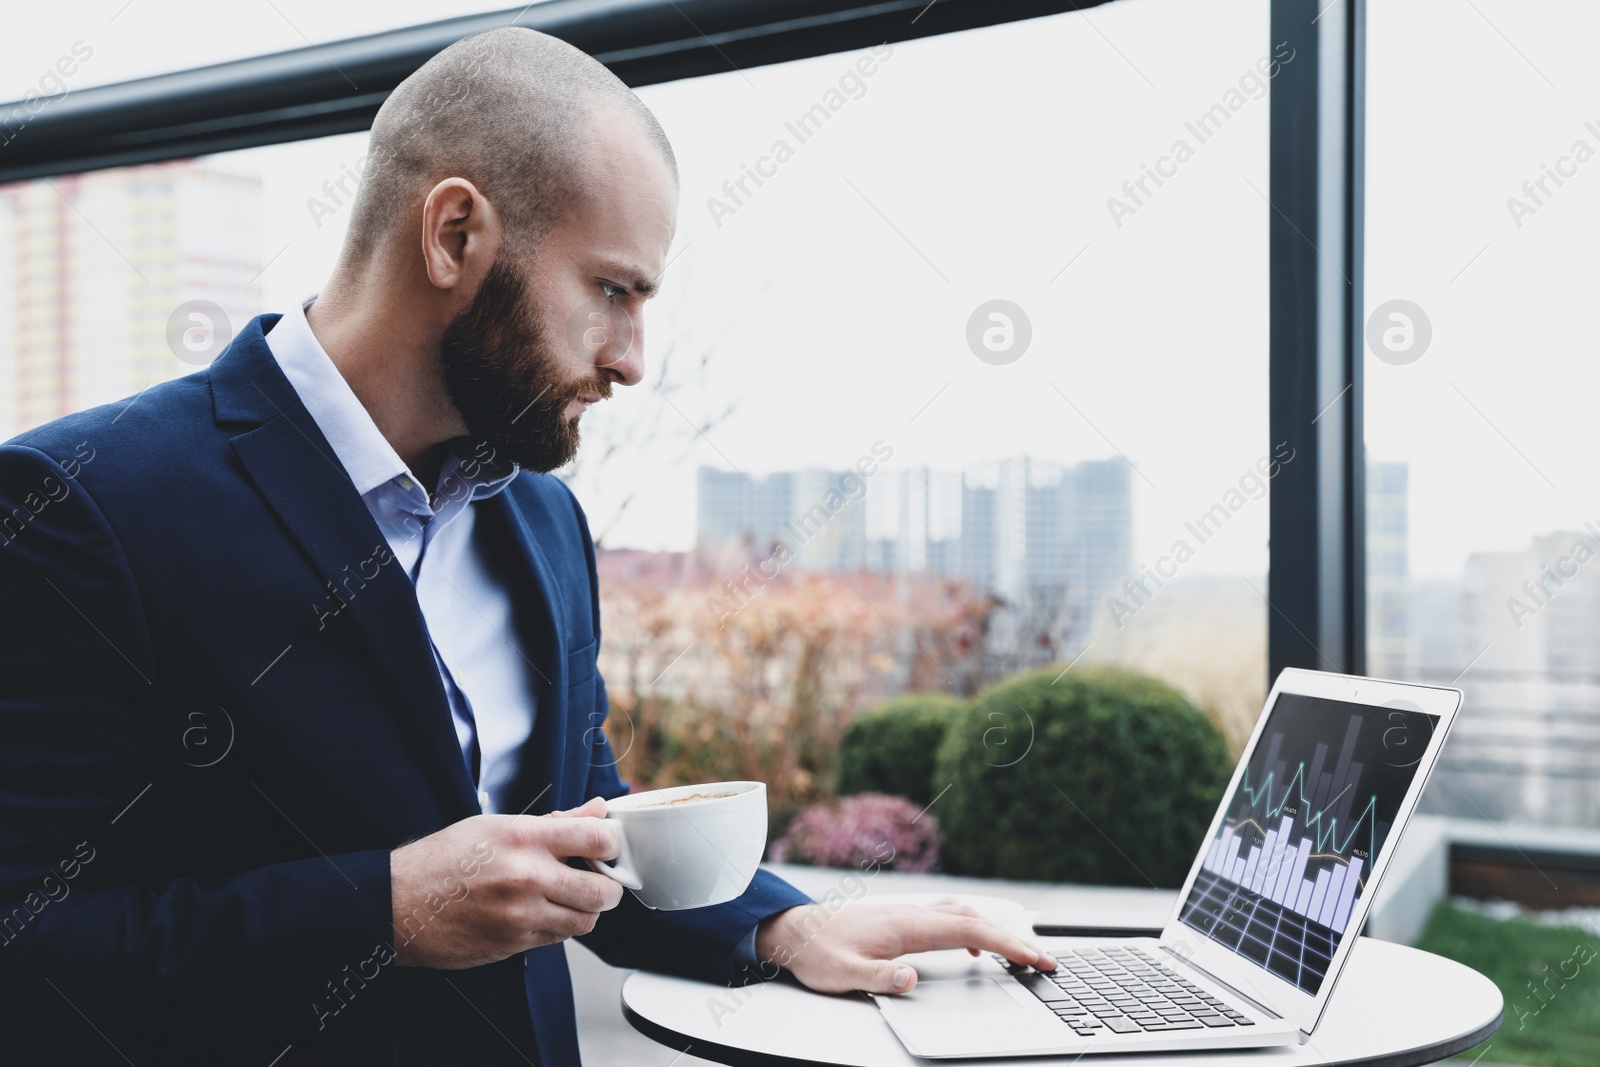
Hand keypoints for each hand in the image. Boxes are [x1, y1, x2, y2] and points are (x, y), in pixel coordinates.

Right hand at [389, 796, 623, 967]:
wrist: (399, 904)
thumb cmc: (445, 859)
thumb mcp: (497, 825)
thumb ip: (555, 821)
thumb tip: (597, 810)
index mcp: (524, 839)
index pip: (597, 838)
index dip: (613, 843)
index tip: (608, 846)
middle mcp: (527, 878)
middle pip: (603, 891)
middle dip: (609, 886)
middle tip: (601, 879)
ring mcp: (521, 916)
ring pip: (586, 920)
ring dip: (587, 910)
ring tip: (571, 896)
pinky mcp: (513, 944)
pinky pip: (558, 939)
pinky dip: (560, 927)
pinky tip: (543, 912)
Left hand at [754, 899, 1056, 994]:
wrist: (795, 930)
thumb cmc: (818, 953)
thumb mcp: (842, 975)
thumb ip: (878, 978)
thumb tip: (911, 978)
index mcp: (906, 926)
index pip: (969, 931)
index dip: (1007, 943)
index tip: (1036, 957)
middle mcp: (912, 913)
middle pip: (975, 919)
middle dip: (1014, 937)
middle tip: (1045, 959)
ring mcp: (908, 912)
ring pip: (964, 914)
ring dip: (996, 930)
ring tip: (1021, 952)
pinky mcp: (902, 916)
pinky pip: (949, 916)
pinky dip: (973, 927)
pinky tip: (974, 946)